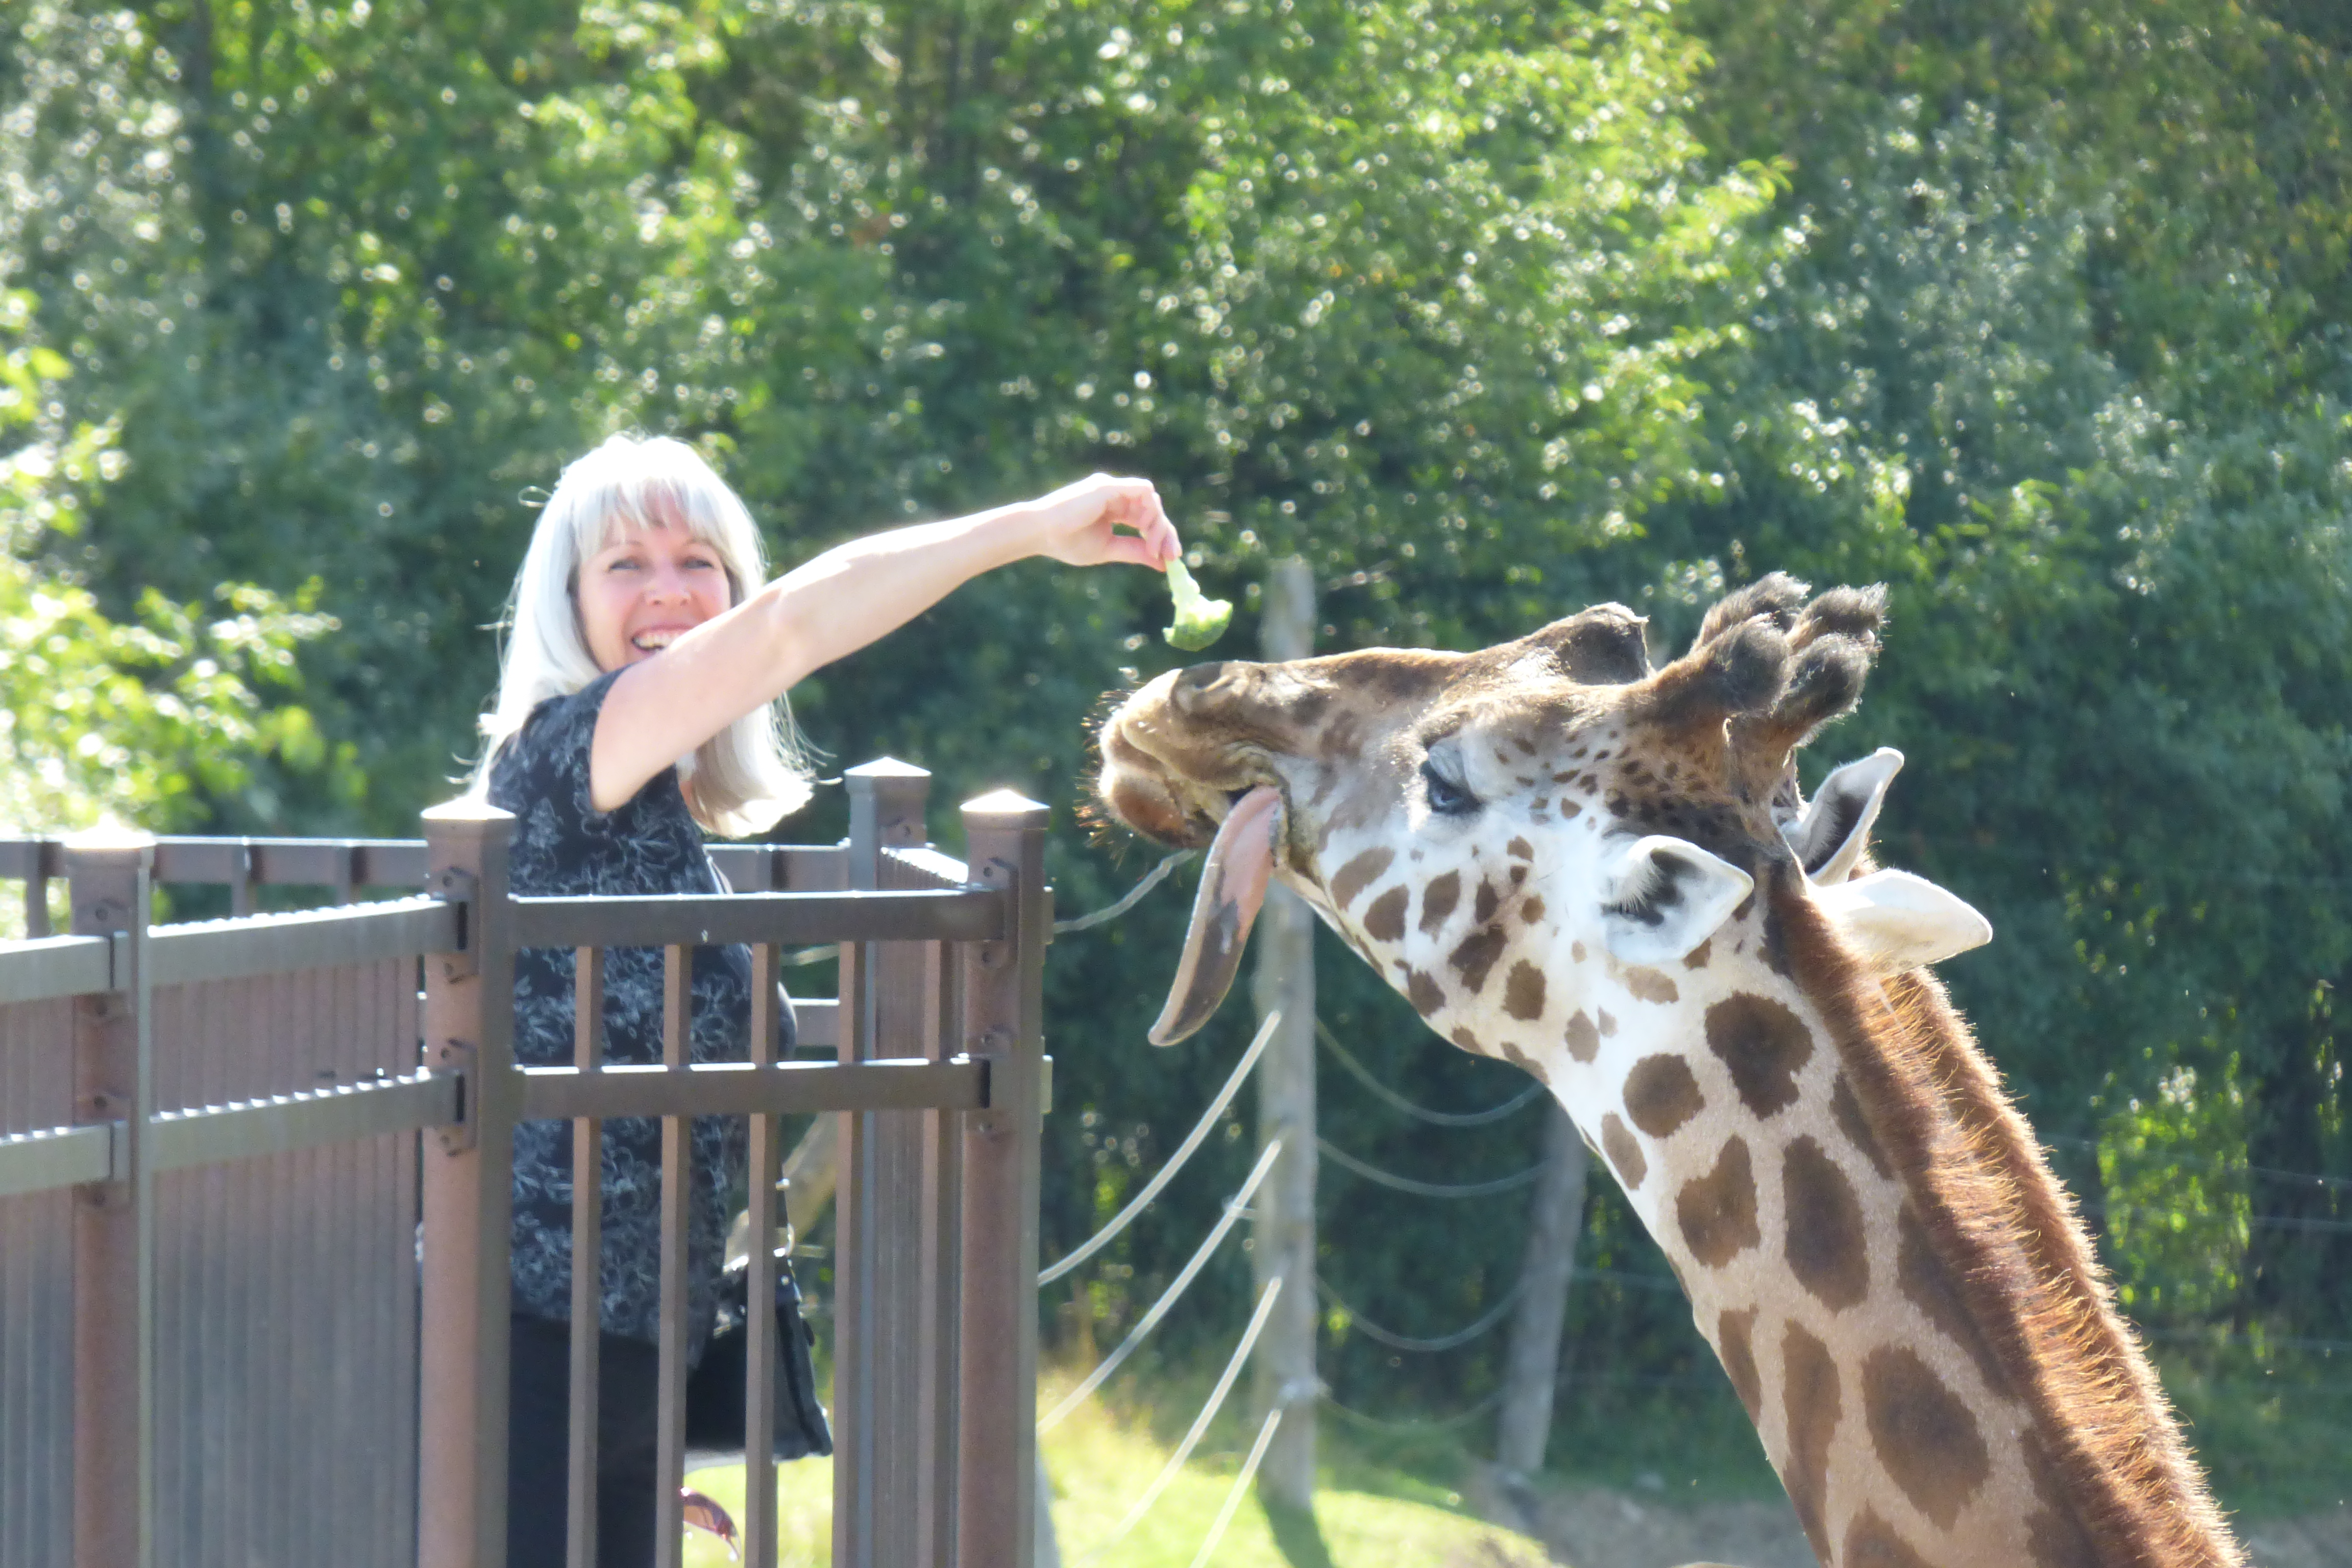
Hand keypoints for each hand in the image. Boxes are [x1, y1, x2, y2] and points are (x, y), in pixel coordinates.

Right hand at [1021, 473, 1180, 569]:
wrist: (1040, 533)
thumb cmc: (1066, 542)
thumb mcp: (1107, 549)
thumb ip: (1134, 551)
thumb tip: (1162, 563)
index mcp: (1115, 509)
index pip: (1147, 519)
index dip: (1161, 537)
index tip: (1170, 559)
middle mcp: (1117, 495)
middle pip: (1153, 509)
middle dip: (1166, 533)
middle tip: (1172, 556)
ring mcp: (1113, 488)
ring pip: (1152, 500)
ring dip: (1159, 525)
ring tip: (1152, 549)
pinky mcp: (1109, 486)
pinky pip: (1143, 490)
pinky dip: (1150, 510)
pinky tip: (1146, 531)